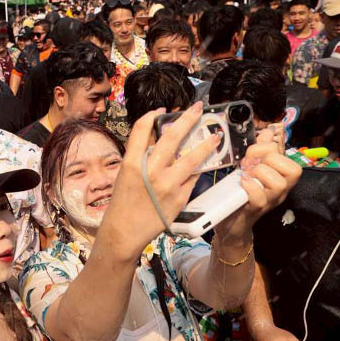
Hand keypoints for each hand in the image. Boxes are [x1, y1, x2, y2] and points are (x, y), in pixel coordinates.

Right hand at [106, 102, 217, 248]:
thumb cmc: (123, 202)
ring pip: (192, 157)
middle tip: (198, 109)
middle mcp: (150, 172)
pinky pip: (194, 177)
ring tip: (216, 136)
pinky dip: (199, 167)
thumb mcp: (125, 174)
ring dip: (207, 144)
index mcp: (131, 163)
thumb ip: (139, 155)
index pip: (141, 129)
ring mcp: (167, 185)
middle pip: (172, 137)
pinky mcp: (179, 198)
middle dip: (188, 119)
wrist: (124, 231)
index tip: (162, 111)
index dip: (152, 115)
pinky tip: (206, 160)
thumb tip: (157, 135)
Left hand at [216, 130, 301, 239]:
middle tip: (249, 164)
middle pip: (292, 170)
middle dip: (267, 159)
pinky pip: (260, 197)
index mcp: (281, 178)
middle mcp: (281, 190)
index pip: (291, 160)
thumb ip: (262, 149)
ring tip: (247, 175)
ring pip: (279, 183)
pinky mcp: (255, 210)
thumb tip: (269, 131)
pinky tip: (242, 183)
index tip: (253, 155)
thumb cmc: (241, 192)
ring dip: (260, 173)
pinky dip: (250, 186)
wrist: (230, 220)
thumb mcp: (252, 167)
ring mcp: (270, 201)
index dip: (270, 150)